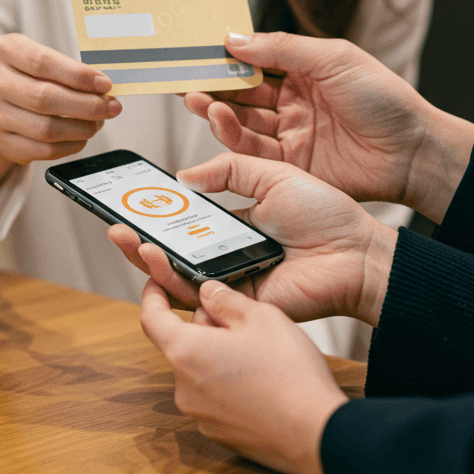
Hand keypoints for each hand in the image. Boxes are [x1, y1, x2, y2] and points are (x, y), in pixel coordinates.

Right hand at [0, 33, 120, 216]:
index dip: (78, 75)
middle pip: (44, 98)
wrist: (0, 99)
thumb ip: (70, 70)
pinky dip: (68, 146)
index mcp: (5, 50)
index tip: (104, 84)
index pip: (43, 62)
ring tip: (98, 122)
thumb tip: (104, 88)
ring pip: (43, 128)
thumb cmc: (30, 74)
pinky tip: (81, 137)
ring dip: (80, 128)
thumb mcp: (45, 59)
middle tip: (111, 107)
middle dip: (86, 106)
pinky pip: (40, 150)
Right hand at [108, 152, 396, 326]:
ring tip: (127, 239)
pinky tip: (157, 259)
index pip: (186, 217)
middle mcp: (229, 252)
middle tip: (116, 222)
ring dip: (148, 257)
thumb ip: (230, 170)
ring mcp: (232, 279)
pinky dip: (173, 280)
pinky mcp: (239, 303)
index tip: (133, 197)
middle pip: (174, 248)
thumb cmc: (325, 213)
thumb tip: (184, 176)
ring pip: (178, 274)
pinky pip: (199, 295)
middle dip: (141, 237)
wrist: (358, 251)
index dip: (159, 210)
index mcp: (235, 222)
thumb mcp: (272, 174)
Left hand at [140, 278, 347, 473]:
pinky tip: (263, 383)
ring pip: (200, 371)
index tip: (157, 283)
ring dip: (219, 356)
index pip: (151, 319)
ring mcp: (200, 416)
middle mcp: (184, 388)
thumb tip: (207, 292)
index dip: (153, 296)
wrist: (315, 435)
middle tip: (242, 320)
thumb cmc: (289, 374)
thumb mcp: (261, 317)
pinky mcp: (219, 434)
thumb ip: (226, 300)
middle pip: (182, 344)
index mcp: (187, 352)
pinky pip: (215, 397)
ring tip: (261, 354)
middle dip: (206, 327)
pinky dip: (229, 384)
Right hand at [185, 32, 473, 223]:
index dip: (226, 56)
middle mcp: (293, 102)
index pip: (256, 59)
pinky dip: (232, 138)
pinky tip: (220, 123)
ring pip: (243, 121)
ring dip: (217, 110)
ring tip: (199, 100)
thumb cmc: (383, 98)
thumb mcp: (333, 59)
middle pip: (243, 92)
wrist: (413, 151)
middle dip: (213, 85)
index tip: (196, 50)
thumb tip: (234, 39)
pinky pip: (254, 152)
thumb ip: (282, 48)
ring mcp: (291, 134)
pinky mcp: (292, 166)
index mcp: (304, 71)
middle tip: (184, 78)